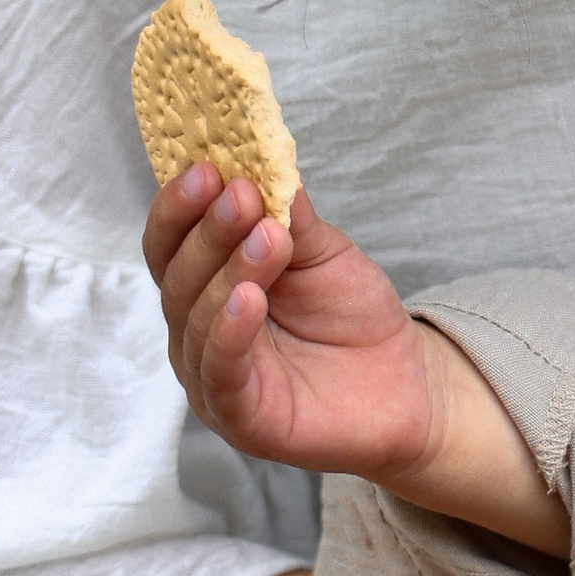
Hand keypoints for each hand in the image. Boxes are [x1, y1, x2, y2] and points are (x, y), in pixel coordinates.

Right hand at [146, 161, 454, 491]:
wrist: (403, 383)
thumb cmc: (350, 315)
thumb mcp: (321, 251)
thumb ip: (288, 213)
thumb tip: (261, 159)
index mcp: (205, 284)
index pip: (171, 241)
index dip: (180, 203)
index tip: (206, 165)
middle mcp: (196, 329)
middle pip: (178, 275)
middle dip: (208, 230)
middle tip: (240, 194)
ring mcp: (211, 375)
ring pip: (197, 318)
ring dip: (229, 271)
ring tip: (268, 236)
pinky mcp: (239, 416)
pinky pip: (221, 371)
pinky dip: (230, 332)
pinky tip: (250, 298)